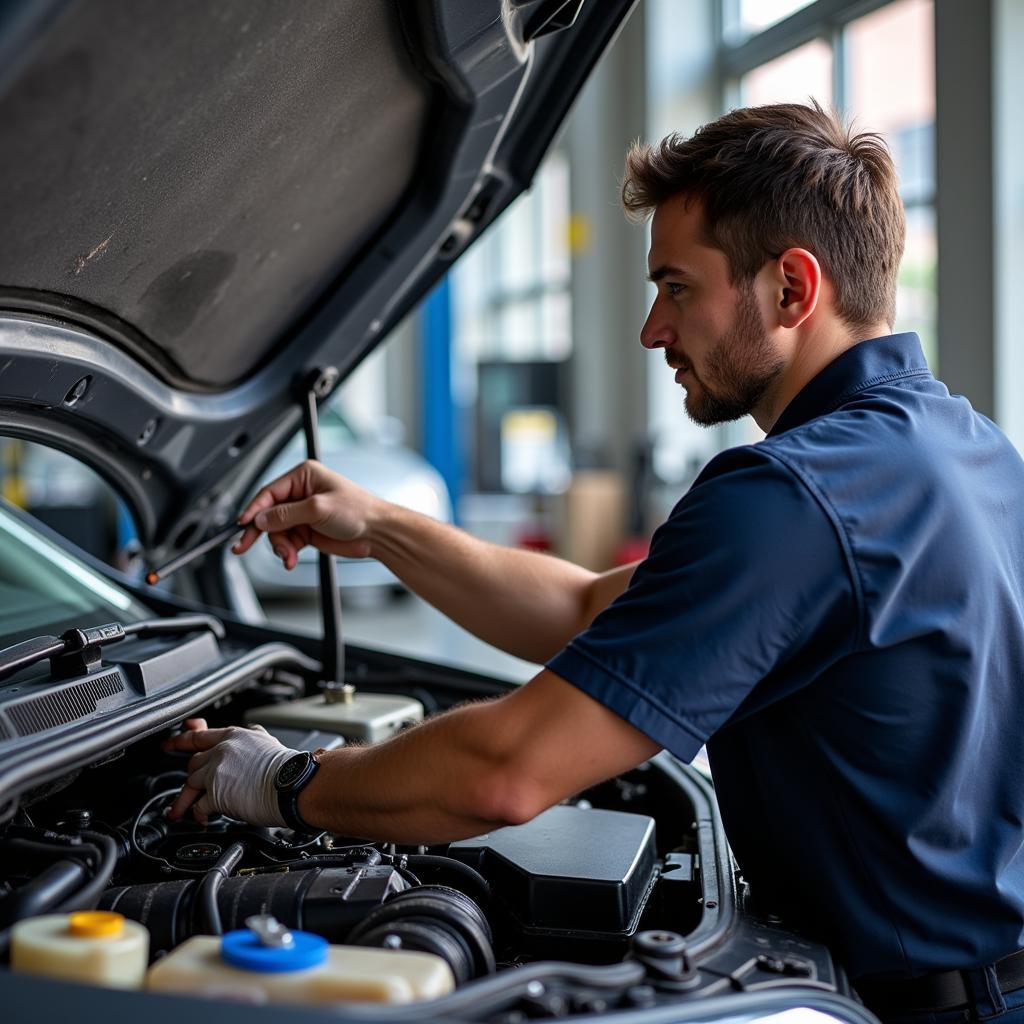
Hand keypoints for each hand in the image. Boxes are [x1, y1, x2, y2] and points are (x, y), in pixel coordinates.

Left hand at [163, 718, 295, 825]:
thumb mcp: (267, 742)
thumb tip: (251, 733)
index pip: (200, 736)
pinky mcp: (216, 794)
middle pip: (193, 764)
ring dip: (184, 800)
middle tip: (187, 791)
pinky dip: (198, 814)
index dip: (181, 741)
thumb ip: (252, 737)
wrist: (294, 784)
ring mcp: (217, 772)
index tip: (170, 745)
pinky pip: (198, 806)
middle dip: (190, 779)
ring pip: (190, 785)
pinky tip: (203, 818)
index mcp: (234, 736)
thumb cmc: (288, 768)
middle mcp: (222, 751)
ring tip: (181, 812)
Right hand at [232, 460, 385, 570]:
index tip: (243, 524)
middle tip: (244, 545)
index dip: (254, 509)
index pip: (269, 492)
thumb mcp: (318, 508)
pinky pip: (287, 541)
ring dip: (278, 545)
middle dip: (261, 532)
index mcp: (304, 476)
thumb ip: (286, 514)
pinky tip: (290, 558)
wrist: (377, 533)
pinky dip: (286, 551)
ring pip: (276, 531)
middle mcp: (301, 493)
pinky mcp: (307, 530)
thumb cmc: (359, 510)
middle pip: (268, 513)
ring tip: (287, 556)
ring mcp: (303, 513)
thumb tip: (262, 519)